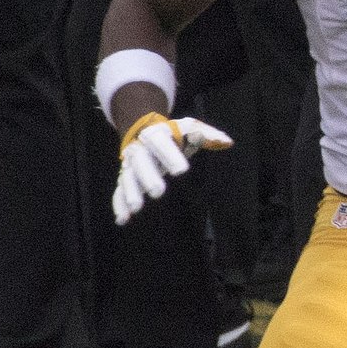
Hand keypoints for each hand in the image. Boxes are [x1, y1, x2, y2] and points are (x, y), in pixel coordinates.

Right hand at [113, 112, 232, 224]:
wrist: (143, 130)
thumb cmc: (173, 133)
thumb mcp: (189, 128)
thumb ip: (208, 135)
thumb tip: (228, 142)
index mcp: (157, 135)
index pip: (162, 143)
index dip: (171, 156)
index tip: (182, 171)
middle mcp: (140, 149)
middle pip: (142, 162)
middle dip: (149, 177)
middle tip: (158, 192)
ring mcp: (129, 164)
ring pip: (128, 178)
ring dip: (131, 193)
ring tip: (137, 208)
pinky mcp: (124, 177)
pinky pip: (118, 191)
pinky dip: (119, 205)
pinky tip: (123, 219)